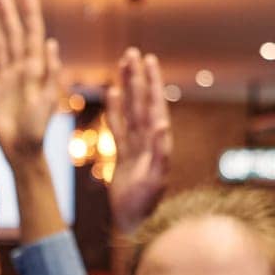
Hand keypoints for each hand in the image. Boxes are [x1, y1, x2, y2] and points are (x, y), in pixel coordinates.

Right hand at [0, 0, 63, 163]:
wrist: (23, 152)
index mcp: (36, 70)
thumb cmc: (39, 129)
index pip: (34, 35)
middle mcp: (21, 71)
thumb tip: (50, 43)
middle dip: (9, 13)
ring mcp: (6, 81)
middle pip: (14, 36)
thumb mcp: (48, 100)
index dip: (31, 14)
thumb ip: (50, 73)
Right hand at [106, 48, 173, 234]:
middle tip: (133, 52)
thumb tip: (162, 124)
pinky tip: (111, 94)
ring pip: (130, 110)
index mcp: (157, 141)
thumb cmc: (147, 203)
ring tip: (123, 65)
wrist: (134, 222)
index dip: (152, 82)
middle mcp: (148, 140)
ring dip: (127, 88)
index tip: (149, 60)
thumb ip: (160, 151)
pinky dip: (115, 110)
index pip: (154, 104)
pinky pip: (119, 127)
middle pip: (141, 101)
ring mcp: (136, 146)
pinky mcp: (124, 155)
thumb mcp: (156, 178)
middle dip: (138, 77)